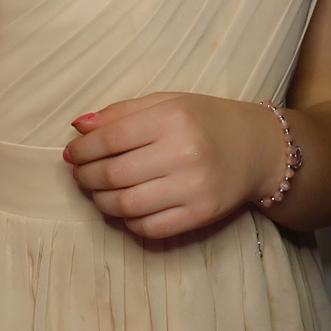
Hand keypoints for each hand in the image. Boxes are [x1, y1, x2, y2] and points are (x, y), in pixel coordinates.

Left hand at [63, 92, 281, 239]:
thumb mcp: (168, 103)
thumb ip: (122, 112)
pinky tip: (125, 208)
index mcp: (173, 118)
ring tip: (97, 192)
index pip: (111, 138)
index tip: (72, 154)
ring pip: (126, 205)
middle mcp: (184, 153)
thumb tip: (78, 127)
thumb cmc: (206, 120)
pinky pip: (149, 228)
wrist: (257, 148)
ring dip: (101, 201)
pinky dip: (128, 221)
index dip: (83, 149)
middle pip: (114, 174)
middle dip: (86, 176)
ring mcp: (193, 188)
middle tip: (80, 174)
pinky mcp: (201, 216)